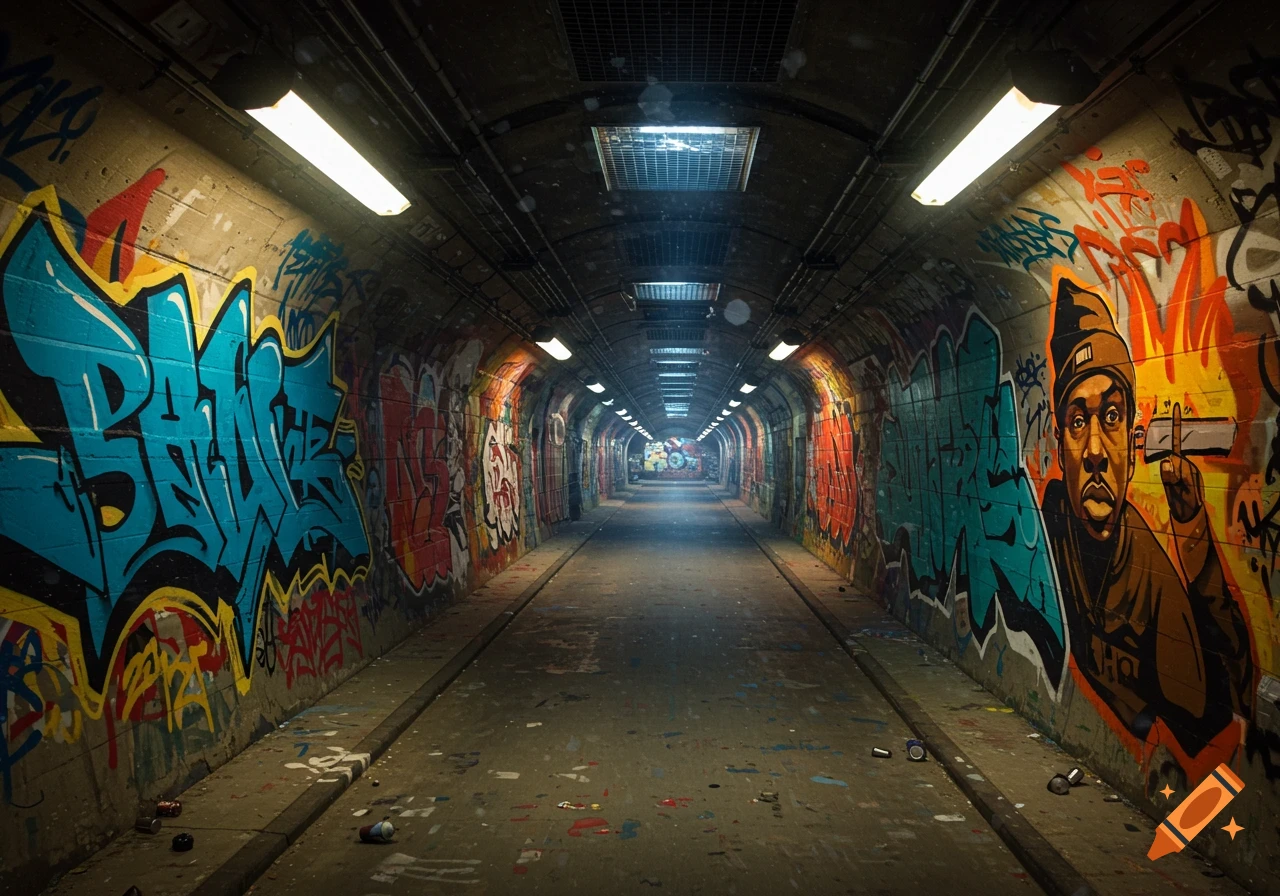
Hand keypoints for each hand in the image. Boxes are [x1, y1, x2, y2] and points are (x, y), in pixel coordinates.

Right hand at [1160, 403, 1203, 523]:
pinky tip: (1174, 488)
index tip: (1177, 407)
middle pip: (1171, 452)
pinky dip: (1168, 475)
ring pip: (1170, 463)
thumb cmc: (1186, 506)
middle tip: (1168, 460)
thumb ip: (1171, 478)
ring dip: (1168, 471)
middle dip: (1167, 455)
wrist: (1193, 519)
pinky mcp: (1181, 476)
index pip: (1177, 440)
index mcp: (1183, 464)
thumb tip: (1167, 461)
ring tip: (1175, 489)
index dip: (1176, 424)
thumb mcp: (1178, 493)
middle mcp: (1184, 464)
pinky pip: (1171, 470)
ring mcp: (1183, 470)